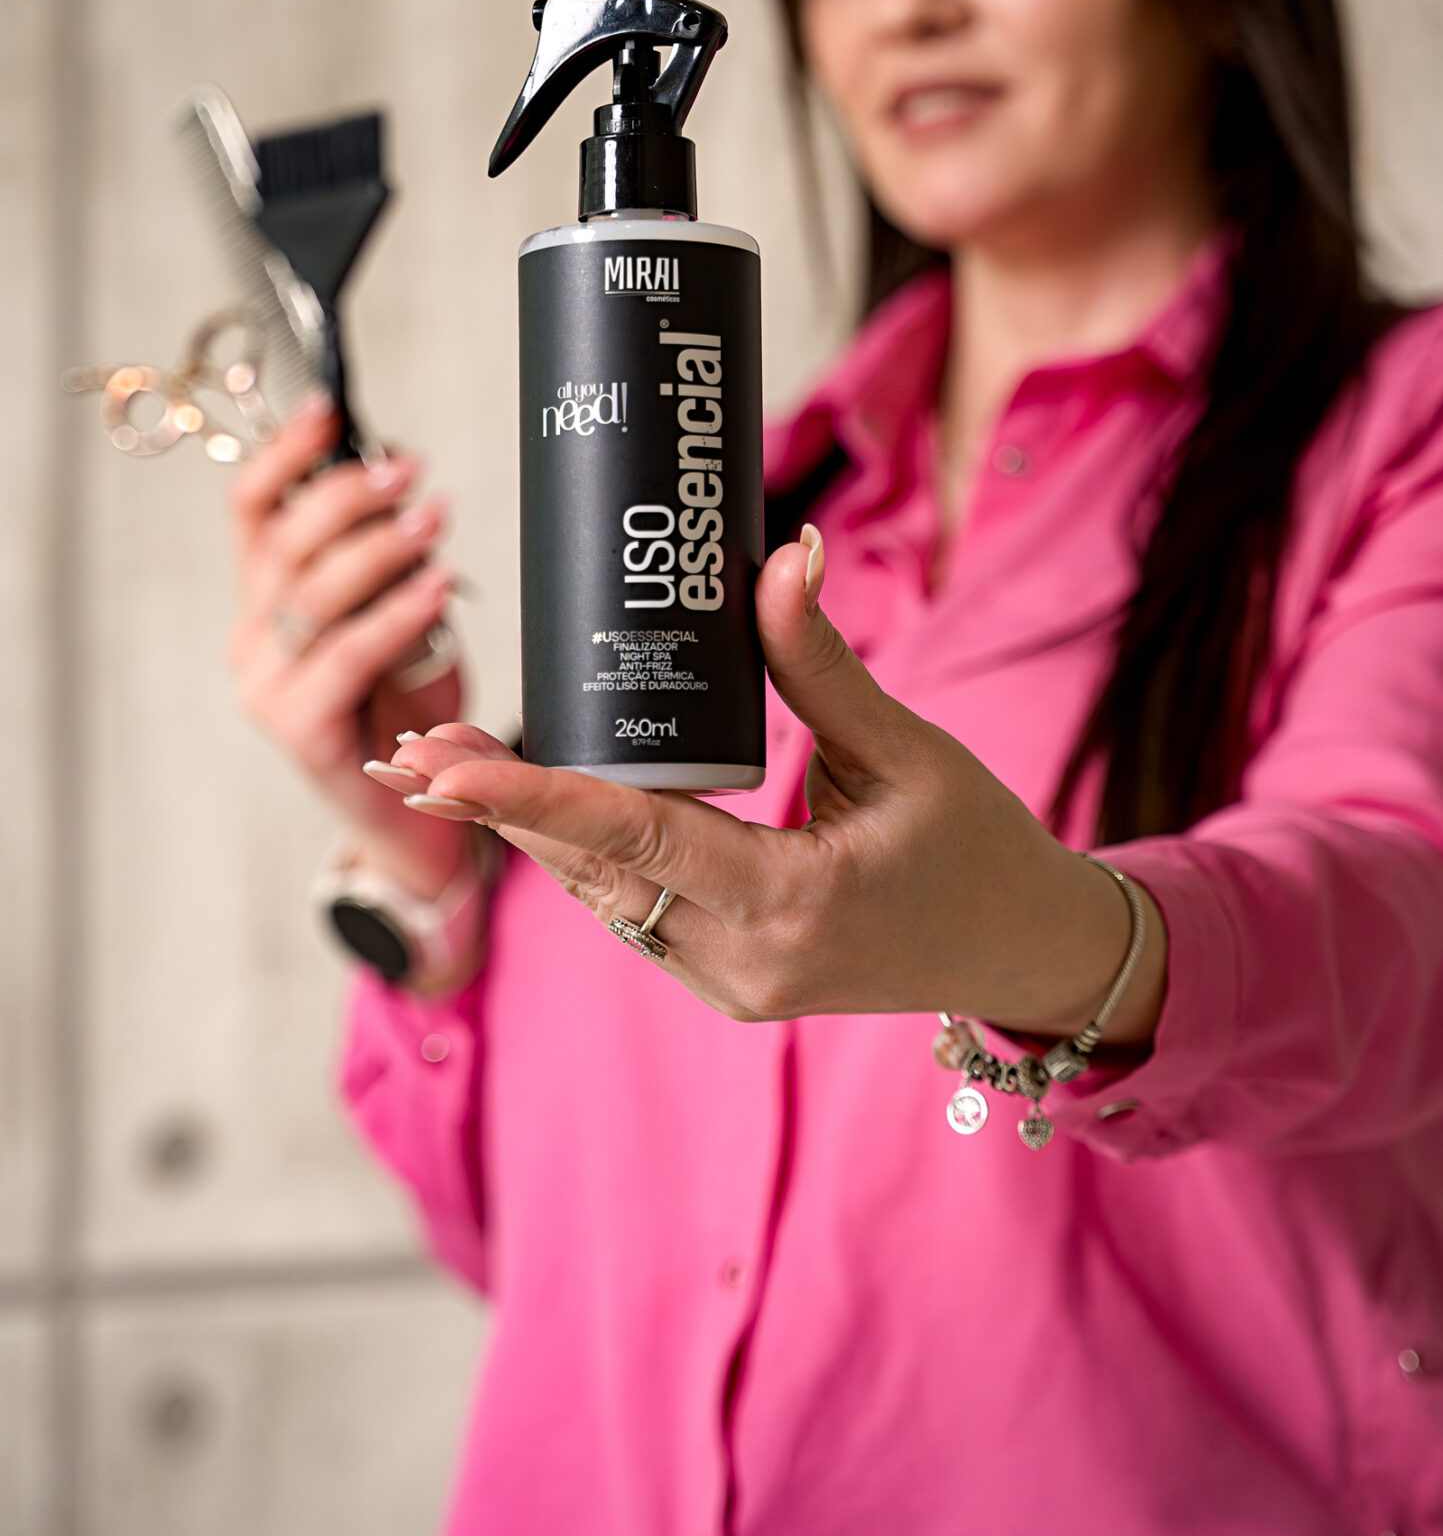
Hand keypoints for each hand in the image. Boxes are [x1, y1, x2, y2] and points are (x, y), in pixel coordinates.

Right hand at [228, 395, 467, 895]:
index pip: (255, 510)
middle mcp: (253, 636)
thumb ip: (390, 561)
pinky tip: (437, 586)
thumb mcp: (403, 616)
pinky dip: (396, 613)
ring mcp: (268, 685)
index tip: (330, 407)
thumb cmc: (413, 708)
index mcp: (267, 597)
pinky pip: (347, 654)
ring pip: (313, 594)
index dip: (287, 454)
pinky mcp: (300, 727)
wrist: (421, 812)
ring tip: (433, 519)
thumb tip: (401, 476)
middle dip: (347, 496)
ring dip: (378, 547)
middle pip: (283, 543)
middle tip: (410, 470)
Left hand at [382, 532, 1167, 1038]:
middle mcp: (743, 962)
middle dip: (498, 809)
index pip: (636, 839)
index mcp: (793, 905)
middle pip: (591, 873)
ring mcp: (730, 984)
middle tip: (411, 743)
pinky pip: (633, 912)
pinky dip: (581, 856)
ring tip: (440, 766)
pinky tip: (525, 807)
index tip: (444, 762)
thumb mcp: (907, 751)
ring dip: (526, 832)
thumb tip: (781, 552)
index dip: (531, 797)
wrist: (1022, 953)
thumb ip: (824, 665)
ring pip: (601, 898)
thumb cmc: (978, 847)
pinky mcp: (727, 978)